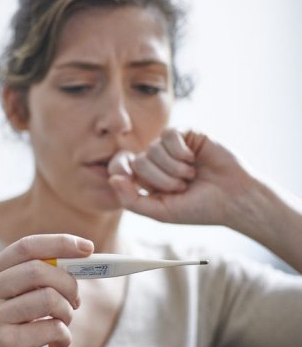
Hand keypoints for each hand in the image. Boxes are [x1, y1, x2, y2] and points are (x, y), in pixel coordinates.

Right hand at [0, 234, 93, 346]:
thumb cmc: (13, 333)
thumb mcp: (20, 300)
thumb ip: (41, 278)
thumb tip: (84, 257)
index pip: (27, 246)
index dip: (60, 243)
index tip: (88, 247)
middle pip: (40, 270)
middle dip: (69, 283)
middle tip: (76, 300)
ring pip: (49, 298)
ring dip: (68, 312)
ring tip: (63, 324)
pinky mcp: (5, 343)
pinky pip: (52, 328)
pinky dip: (64, 336)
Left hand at [108, 129, 253, 225]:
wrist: (234, 198)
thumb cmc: (198, 208)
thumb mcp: (161, 212)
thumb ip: (132, 200)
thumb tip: (113, 178)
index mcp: (147, 181)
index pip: (120, 168)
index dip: (120, 170)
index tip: (129, 179)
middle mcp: (156, 163)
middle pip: (138, 162)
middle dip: (160, 179)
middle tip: (181, 187)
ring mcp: (170, 148)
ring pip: (152, 149)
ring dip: (172, 168)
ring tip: (191, 176)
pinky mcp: (186, 134)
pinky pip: (168, 134)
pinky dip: (178, 150)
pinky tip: (192, 158)